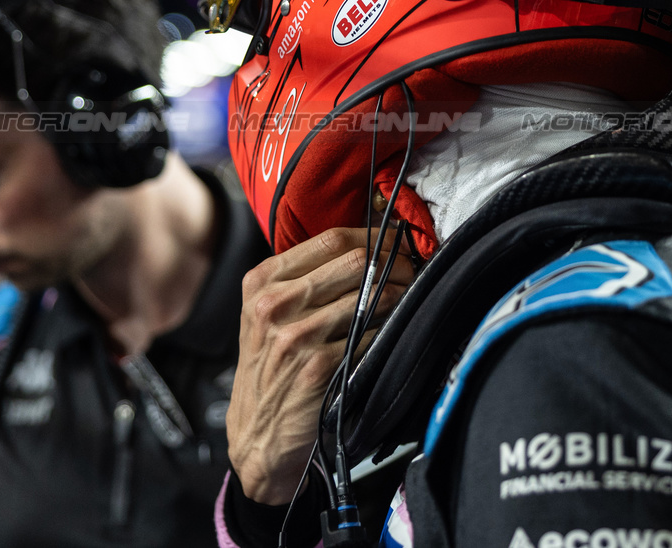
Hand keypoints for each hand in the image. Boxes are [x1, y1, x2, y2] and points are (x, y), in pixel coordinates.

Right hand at [227, 227, 412, 504]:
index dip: (374, 237)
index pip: (331, 239)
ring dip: (400, 296)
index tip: (397, 243)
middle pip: (355, 262)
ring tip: (410, 299)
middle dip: (394, 263)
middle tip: (413, 271)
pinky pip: (373, 337)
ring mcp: (296, 336)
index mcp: (261, 281)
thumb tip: (367, 246)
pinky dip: (391, 332)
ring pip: (370, 297)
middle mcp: (274, 304)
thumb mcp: (265, 315)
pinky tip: (397, 333)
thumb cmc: (270, 367)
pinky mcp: (318, 368)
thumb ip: (301, 278)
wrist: (257, 434)